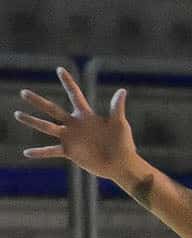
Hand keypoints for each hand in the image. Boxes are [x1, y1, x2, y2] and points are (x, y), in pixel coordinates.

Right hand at [15, 67, 137, 179]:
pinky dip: (40, 152)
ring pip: (47, 127)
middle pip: (53, 109)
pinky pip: (51, 151)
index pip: (74, 95)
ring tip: (18, 114)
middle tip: (23, 92)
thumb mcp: (119, 124)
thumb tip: (122, 90)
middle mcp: (75, 124)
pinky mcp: (70, 151)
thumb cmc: (123, 143)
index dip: (68, 82)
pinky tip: (27, 153)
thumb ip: (117, 107)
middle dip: (38, 101)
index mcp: (86, 115)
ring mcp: (70, 138)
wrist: (121, 164)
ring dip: (32, 121)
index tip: (60, 69)